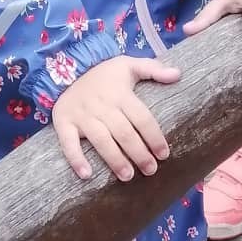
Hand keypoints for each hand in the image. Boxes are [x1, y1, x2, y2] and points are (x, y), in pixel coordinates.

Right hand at [52, 54, 178, 181]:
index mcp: (120, 93)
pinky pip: (68, 143)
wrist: (67, 69)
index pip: (142, 118)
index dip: (154, 137)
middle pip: (124, 133)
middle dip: (139, 154)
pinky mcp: (64, 123)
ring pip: (101, 140)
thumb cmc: (103, 73)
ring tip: (128, 176)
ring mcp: (82, 116)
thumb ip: (153, 68)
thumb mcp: (128, 64)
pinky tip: (86, 174)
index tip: (164, 154)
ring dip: (115, 160)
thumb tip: (177, 74)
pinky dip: (76, 159)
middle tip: (151, 171)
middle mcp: (102, 106)